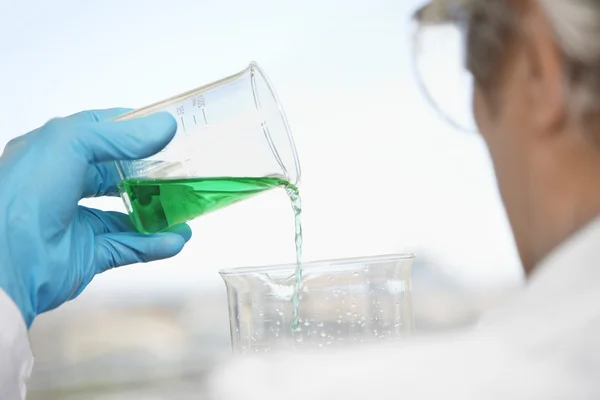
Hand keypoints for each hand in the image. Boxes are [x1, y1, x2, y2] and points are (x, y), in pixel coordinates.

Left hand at [0, 108, 191, 327]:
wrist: (4, 263)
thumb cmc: (24, 194)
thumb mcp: (69, 144)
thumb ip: (119, 135)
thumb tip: (164, 126)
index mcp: (52, 152)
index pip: (97, 133)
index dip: (131, 129)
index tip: (165, 130)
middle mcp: (62, 185)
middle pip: (115, 175)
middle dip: (149, 174)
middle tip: (180, 171)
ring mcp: (74, 221)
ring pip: (125, 214)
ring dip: (157, 213)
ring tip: (185, 210)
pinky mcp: (85, 254)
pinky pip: (126, 248)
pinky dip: (152, 245)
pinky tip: (175, 239)